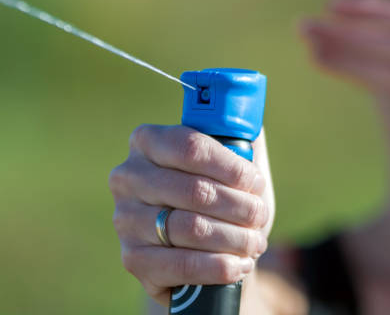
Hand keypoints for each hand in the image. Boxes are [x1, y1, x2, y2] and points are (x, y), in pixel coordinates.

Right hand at [109, 125, 273, 304]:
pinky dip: (219, 266)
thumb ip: (241, 138)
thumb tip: (250, 128)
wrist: (205, 247)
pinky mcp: (133, 259)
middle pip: (195, 190)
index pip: (191, 147)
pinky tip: (240, 265)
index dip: (231, 166)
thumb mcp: (233, 162)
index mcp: (148, 142)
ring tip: (256, 242)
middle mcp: (128, 177)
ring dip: (235, 238)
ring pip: (192, 228)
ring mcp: (125, 220)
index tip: (255, 182)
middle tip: (259, 216)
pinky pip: (182, 265)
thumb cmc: (222, 196)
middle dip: (239, 206)